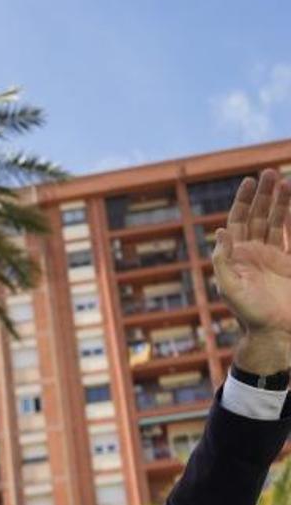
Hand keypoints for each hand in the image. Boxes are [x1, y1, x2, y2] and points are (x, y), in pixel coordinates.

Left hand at [213, 169, 290, 372]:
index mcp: (236, 256)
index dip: (243, 201)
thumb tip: (220, 231)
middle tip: (270, 172)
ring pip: (276, 222)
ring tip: (285, 180)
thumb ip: (223, 261)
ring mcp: (273, 256)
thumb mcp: (229, 288)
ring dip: (281, 202)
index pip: (237, 221)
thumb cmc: (248, 313)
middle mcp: (253, 252)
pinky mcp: (290, 263)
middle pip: (258, 216)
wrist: (274, 332)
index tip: (249, 181)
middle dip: (264, 195)